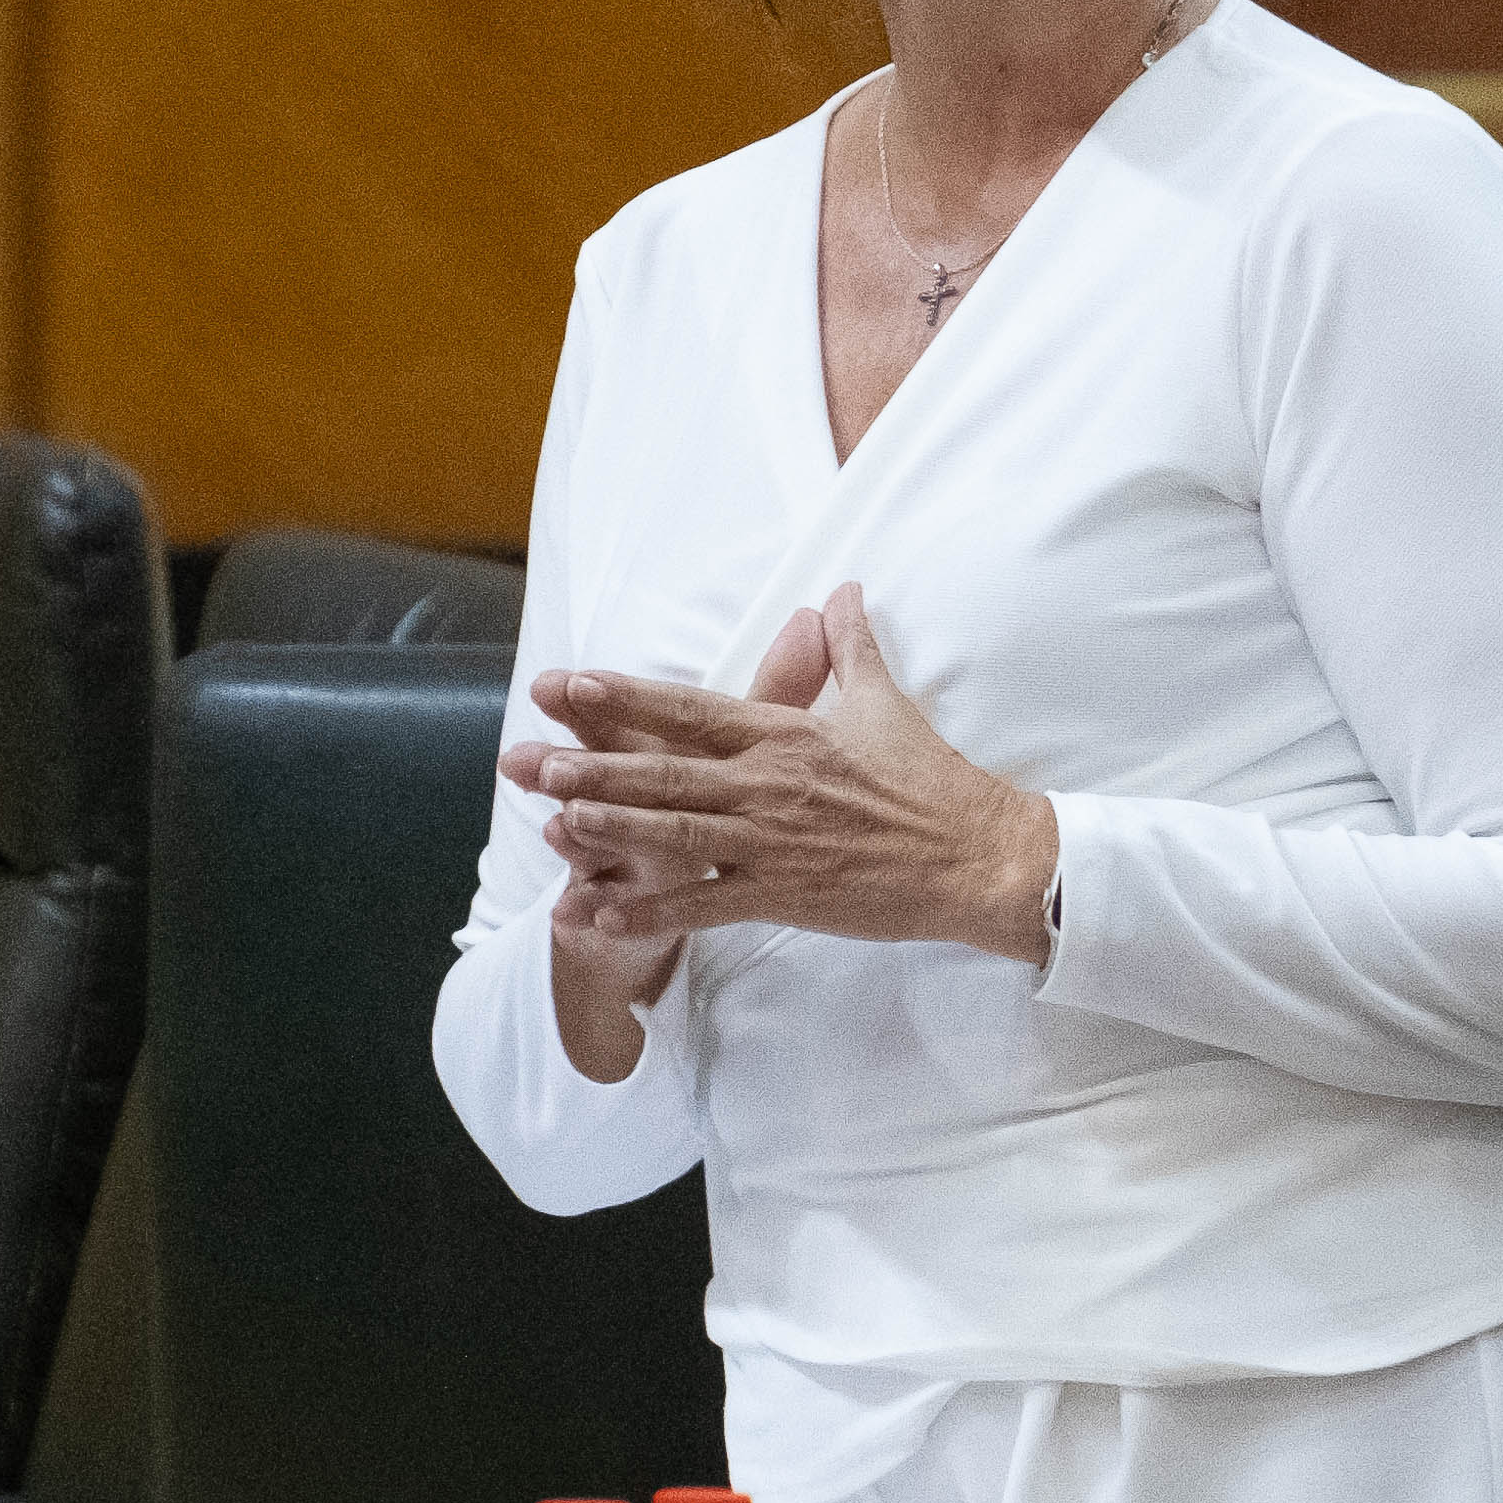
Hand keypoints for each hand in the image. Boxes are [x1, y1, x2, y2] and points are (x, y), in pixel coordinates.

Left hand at [513, 583, 1057, 966]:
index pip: (689, 709)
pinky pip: (703, 902)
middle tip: (524, 758)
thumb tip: (842, 590)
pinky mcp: (785, 893)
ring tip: (549, 822)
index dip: (624, 698)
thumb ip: (852, 646)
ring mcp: (774, 840)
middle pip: (664, 770)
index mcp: (785, 733)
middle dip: (590, 763)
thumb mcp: (885, 702)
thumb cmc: (931, 780)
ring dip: (608, 829)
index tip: (568, 685)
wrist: (978, 854)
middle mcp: (770, 782)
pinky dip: (649, 909)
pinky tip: (599, 912)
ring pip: (675, 831)